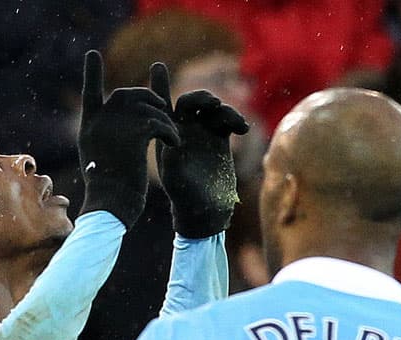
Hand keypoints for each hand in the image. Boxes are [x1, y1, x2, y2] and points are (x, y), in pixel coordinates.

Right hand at [78, 49, 179, 228]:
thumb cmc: (108, 195)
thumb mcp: (99, 164)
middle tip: (161, 108)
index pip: (89, 94)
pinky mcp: (135, 133)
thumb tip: (117, 134)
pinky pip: (159, 122)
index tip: (93, 54)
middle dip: (145, 97)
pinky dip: (169, 132)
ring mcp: (116, 125)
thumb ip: (105, 141)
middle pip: (125, 94)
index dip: (91, 74)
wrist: (110, 206)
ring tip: (170, 134)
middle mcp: (100, 122)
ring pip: (146, 107)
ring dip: (162, 118)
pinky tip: (173, 144)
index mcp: (89, 129)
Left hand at [149, 62, 248, 237]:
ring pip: (211, 108)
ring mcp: (202, 134)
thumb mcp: (176, 180)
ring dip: (220, 107)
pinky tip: (242, 129)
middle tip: (212, 103)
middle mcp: (184, 131)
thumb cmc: (185, 198)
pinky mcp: (220, 140)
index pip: (161, 107)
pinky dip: (235, 120)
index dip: (159, 86)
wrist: (205, 211)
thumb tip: (175, 143)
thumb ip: (174, 158)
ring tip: (228, 117)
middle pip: (190, 102)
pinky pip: (228, 120)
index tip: (158, 67)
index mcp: (168, 136)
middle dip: (200, 98)